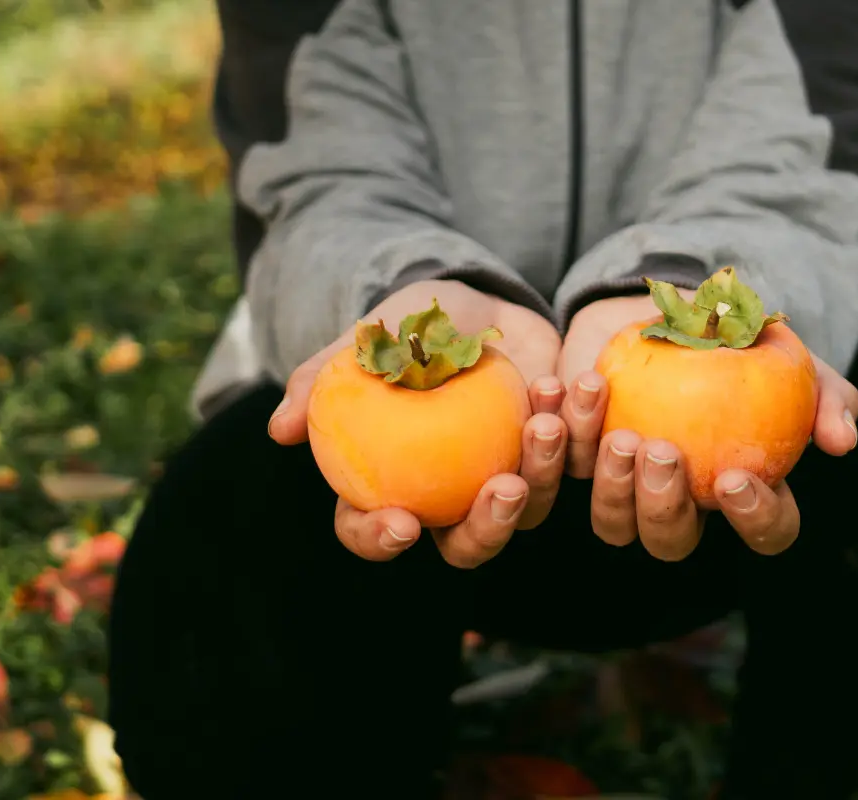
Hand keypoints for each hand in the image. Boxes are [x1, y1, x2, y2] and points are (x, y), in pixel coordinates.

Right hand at [268, 279, 566, 566]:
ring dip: (543, 469)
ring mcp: (507, 479)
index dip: (380, 540)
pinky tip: (567, 387)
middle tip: (506, 487)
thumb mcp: (367, 341)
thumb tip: (280, 430)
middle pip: (467, 545)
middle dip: (489, 528)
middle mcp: (451, 498)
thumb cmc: (408, 328)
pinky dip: (577, 428)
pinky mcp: (556, 457)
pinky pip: (574, 460)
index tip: (402, 523)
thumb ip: (322, 379)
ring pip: (531, 508)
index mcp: (393, 484)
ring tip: (546, 417)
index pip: (375, 531)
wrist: (474, 304)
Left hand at [557, 292, 857, 560]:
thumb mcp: (790, 357)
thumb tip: (842, 442)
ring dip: (612, 488)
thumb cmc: (738, 339)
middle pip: (673, 542)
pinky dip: (566, 431)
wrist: (668, 305)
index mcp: (745, 489)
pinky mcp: (579, 457)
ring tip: (619, 435)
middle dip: (663, 508)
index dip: (756, 518)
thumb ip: (826, 394)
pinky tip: (573, 390)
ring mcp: (625, 486)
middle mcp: (683, 502)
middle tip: (662, 451)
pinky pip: (563, 464)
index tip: (737, 477)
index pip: (766, 530)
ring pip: (613, 523)